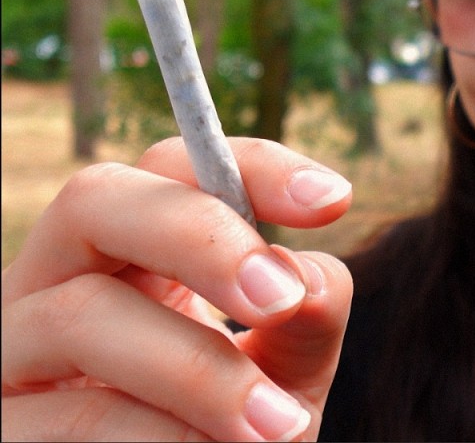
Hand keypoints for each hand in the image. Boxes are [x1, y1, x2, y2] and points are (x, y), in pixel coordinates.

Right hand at [2, 138, 353, 440]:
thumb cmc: (232, 441)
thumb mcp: (284, 377)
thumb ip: (306, 324)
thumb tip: (307, 279)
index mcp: (132, 258)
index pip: (173, 169)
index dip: (253, 166)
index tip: (334, 198)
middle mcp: (54, 287)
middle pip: (94, 199)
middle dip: (202, 239)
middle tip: (283, 300)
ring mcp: (12, 355)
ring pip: (80, 314)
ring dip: (200, 372)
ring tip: (278, 428)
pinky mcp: (3, 429)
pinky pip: (75, 416)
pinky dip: (163, 439)